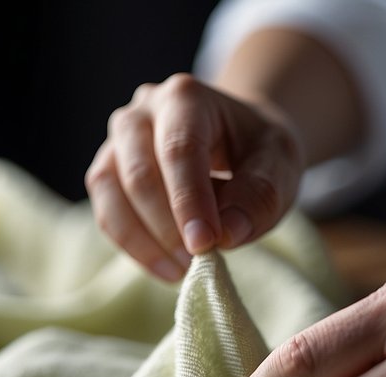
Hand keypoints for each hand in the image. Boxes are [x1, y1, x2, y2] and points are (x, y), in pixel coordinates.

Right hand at [85, 73, 303, 280]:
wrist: (237, 139)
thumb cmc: (257, 149)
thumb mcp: (279, 164)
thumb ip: (260, 195)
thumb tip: (226, 234)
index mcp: (186, 97)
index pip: (179, 150)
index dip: (189, 201)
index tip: (206, 244)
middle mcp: (142, 111)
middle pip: (139, 172)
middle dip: (167, 227)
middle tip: (199, 262)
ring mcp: (117, 141)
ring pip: (111, 192)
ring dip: (144, 241)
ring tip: (182, 270)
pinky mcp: (108, 173)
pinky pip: (106, 212)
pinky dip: (132, 246)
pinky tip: (165, 266)